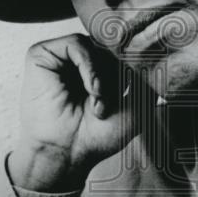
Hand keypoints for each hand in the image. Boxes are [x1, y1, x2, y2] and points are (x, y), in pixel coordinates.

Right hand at [9, 33, 135, 192]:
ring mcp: (61, 56)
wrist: (67, 153)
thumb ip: (146, 76)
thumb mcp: (137, 104)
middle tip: (110, 101)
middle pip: (109, 44)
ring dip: (103, 72)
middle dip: (117, 71)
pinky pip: (76, 43)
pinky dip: (89, 65)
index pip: (120, 48)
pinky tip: (91, 88)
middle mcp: (79, 59)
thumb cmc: (97, 135)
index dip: (131, 62)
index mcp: (98, 68)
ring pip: (94, 43)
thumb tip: (155, 51)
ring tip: (99, 99)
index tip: (135, 84)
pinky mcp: (42, 54)